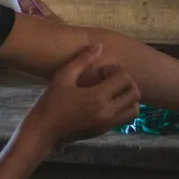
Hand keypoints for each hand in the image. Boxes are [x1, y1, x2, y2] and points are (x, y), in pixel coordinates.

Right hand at [20, 43, 140, 147]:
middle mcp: (108, 112)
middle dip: (126, 82)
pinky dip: (123, 108)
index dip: (116, 70)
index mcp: (98, 97)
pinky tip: (106, 102)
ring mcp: (108, 124)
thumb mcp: (63, 77)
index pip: (125, 78)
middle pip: (134, 94)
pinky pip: (124, 118)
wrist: (44, 132)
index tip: (101, 72)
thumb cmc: (51, 103)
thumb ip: (82, 60)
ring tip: (112, 92)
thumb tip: (98, 46)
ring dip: (128, 97)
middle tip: (110, 80)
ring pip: (134, 110)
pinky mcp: (105, 131)